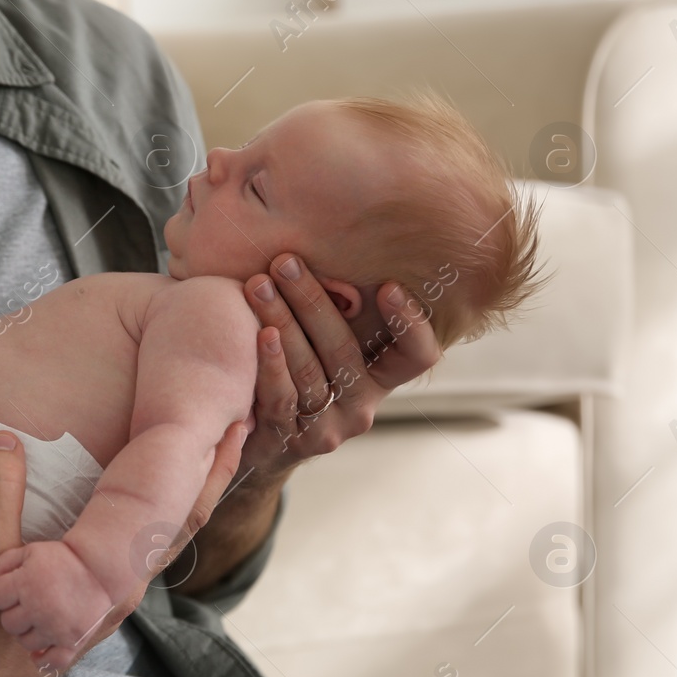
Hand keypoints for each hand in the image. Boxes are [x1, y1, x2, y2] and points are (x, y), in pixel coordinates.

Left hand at [0, 540, 112, 671]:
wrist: (101, 569)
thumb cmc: (64, 558)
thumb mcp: (31, 551)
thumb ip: (5, 563)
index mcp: (26, 584)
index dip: (2, 592)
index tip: (13, 589)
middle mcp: (38, 609)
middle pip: (8, 623)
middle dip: (14, 613)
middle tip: (27, 605)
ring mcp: (56, 628)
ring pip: (26, 642)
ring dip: (28, 633)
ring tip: (38, 621)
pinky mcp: (72, 641)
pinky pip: (53, 661)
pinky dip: (44, 661)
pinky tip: (39, 654)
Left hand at [238, 253, 440, 481]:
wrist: (258, 441)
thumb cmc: (295, 372)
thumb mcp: (325, 344)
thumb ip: (339, 311)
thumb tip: (332, 235)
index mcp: (381, 377)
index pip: (418, 356)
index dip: (411, 324)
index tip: (388, 286)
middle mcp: (362, 405)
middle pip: (344, 350)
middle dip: (312, 300)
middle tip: (285, 262)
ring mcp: (328, 428)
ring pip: (309, 371)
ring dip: (282, 321)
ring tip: (258, 285)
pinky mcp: (291, 441)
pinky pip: (282, 398)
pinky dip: (270, 364)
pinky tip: (261, 334)